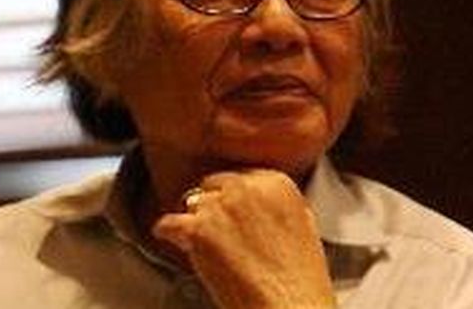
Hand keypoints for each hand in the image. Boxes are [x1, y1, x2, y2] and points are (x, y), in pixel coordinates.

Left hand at [152, 169, 335, 308]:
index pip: (243, 175)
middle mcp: (246, 188)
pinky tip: (170, 236)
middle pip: (215, 184)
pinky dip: (168, 232)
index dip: (235, 195)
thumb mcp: (304, 225)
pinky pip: (169, 224)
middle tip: (217, 226)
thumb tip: (261, 204)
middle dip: (215, 205)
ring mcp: (220, 207)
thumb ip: (278, 204)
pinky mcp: (198, 231)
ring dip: (196, 220)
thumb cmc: (299, 277)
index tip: (232, 206)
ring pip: (193, 202)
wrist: (288, 305)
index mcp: (276, 183)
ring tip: (203, 239)